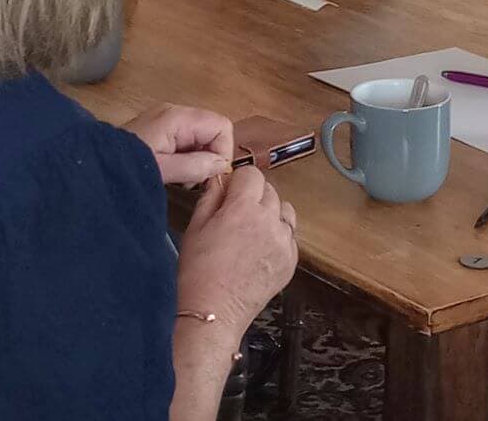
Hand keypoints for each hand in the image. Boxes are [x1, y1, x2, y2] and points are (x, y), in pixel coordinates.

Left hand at [126, 104, 233, 186]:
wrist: (90, 165)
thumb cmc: (126, 167)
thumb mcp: (162, 170)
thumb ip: (194, 166)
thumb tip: (222, 165)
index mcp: (177, 118)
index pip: (221, 125)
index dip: (222, 150)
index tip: (209, 175)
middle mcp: (175, 112)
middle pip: (212, 129)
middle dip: (210, 155)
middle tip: (194, 180)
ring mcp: (166, 119)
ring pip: (201, 136)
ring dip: (199, 158)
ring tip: (182, 178)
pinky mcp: (160, 128)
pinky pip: (187, 139)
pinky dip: (188, 156)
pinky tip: (174, 171)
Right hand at [177, 166, 298, 332]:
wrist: (214, 312)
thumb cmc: (198, 272)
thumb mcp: (195, 227)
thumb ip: (211, 196)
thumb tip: (220, 178)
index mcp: (243, 209)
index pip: (252, 174)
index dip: (239, 181)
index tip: (230, 193)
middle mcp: (269, 221)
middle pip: (269, 190)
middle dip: (253, 196)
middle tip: (236, 215)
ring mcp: (284, 242)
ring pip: (284, 211)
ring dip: (270, 213)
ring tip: (252, 231)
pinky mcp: (292, 260)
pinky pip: (290, 235)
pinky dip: (278, 236)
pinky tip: (260, 249)